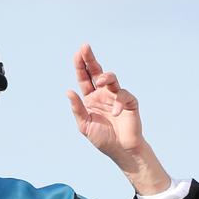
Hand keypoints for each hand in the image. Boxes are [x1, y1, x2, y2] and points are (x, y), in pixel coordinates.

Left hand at [68, 44, 170, 193]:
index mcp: (91, 98)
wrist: (121, 150)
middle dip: (90, 60)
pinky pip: (123, 95)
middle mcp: (103, 94)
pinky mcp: (129, 101)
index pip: (84, 79)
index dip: (81, 66)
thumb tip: (68, 92)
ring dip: (106, 76)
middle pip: (96, 72)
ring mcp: (116, 96)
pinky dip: (119, 102)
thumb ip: (78, 109)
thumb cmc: (103, 139)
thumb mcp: (85, 126)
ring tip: (101, 80)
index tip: (78, 54)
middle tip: (85, 48)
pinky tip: (116, 113)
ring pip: (111, 79)